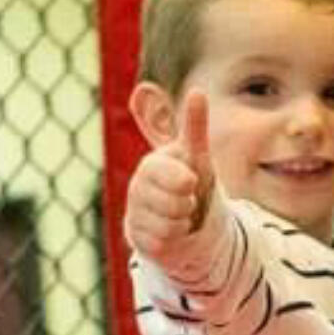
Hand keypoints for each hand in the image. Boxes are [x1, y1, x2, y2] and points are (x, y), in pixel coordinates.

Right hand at [124, 88, 215, 264]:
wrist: (188, 223)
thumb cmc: (193, 185)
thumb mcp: (197, 156)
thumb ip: (195, 126)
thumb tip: (197, 91)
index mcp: (151, 165)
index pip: (167, 174)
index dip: (183, 182)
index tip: (190, 182)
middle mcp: (138, 187)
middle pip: (172, 203)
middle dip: (187, 205)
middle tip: (186, 201)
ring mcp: (135, 213)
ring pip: (168, 224)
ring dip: (183, 223)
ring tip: (180, 216)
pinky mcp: (136, 238)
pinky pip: (162, 242)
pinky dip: (174, 239)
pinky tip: (173, 232)